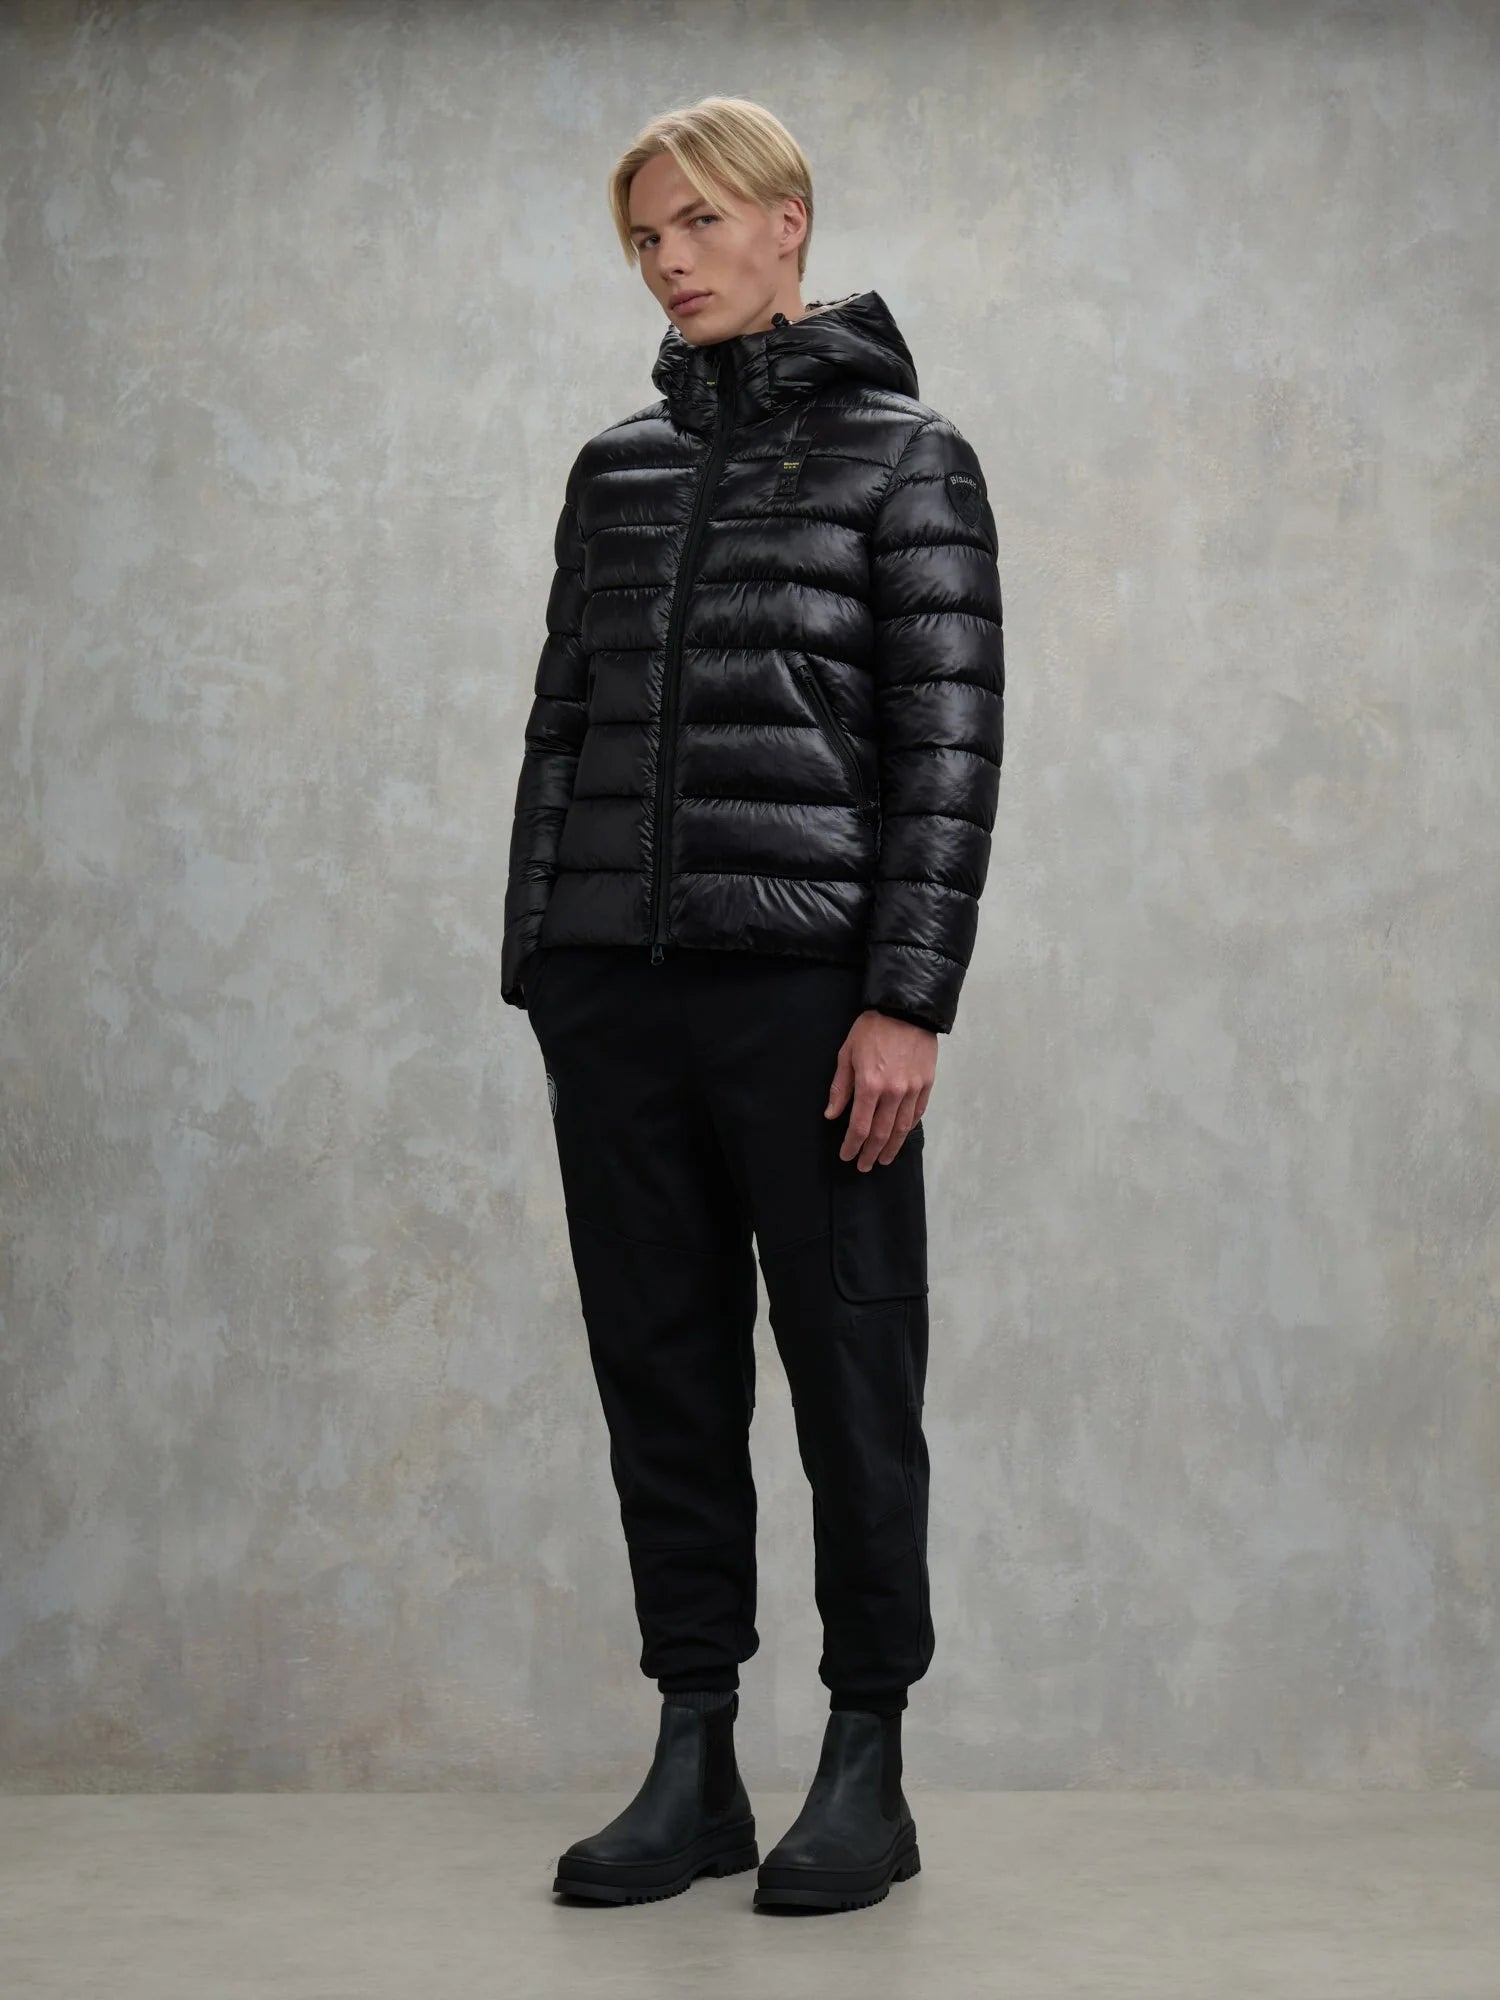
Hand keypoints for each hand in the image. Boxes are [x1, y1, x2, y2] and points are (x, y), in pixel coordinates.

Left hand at [824, 1009, 936, 1168]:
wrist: (907, 1009)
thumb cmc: (872, 1028)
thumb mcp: (847, 1053)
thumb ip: (840, 1087)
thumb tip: (831, 1115)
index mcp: (870, 1085)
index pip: (859, 1127)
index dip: (852, 1146)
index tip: (847, 1156)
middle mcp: (893, 1093)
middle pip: (882, 1134)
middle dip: (871, 1153)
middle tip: (864, 1166)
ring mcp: (913, 1090)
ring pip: (902, 1128)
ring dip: (892, 1148)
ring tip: (883, 1159)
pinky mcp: (927, 1084)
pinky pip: (918, 1113)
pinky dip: (909, 1127)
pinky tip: (902, 1135)